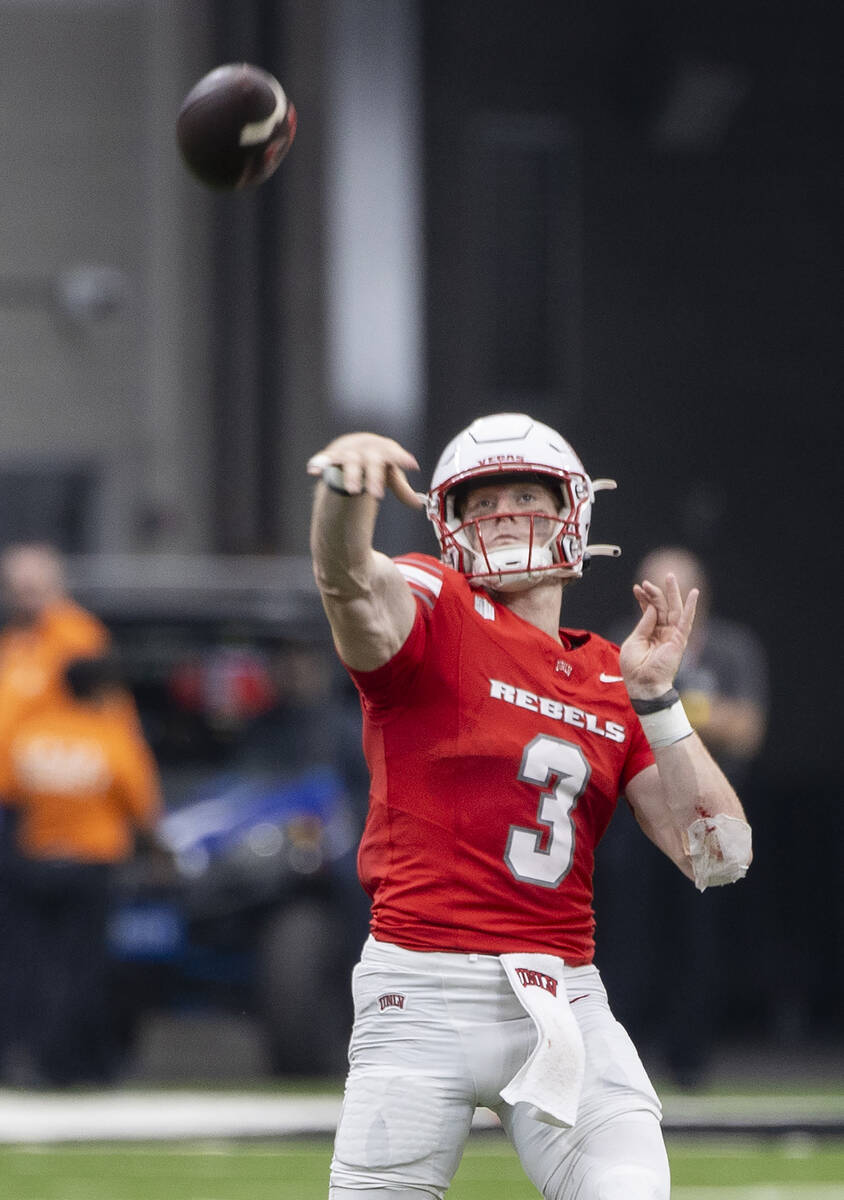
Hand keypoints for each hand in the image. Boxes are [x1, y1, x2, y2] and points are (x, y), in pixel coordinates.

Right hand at [307, 432, 423, 509]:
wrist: (356, 445)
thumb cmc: (377, 462)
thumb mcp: (390, 474)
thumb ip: (401, 489)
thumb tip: (418, 505)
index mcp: (384, 449)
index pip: (393, 453)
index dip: (402, 458)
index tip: (412, 465)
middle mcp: (366, 447)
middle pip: (372, 461)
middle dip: (374, 478)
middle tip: (377, 495)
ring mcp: (348, 450)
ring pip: (350, 462)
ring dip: (351, 476)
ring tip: (353, 491)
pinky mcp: (331, 456)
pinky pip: (324, 460)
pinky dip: (319, 464)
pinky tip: (313, 471)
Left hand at [619, 573, 697, 699]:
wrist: (643, 685)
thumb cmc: (635, 668)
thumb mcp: (634, 641)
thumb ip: (644, 624)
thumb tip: (650, 607)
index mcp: (650, 633)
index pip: (649, 610)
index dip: (644, 598)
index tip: (637, 588)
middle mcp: (663, 633)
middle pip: (662, 607)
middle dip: (656, 592)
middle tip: (649, 580)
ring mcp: (672, 636)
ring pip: (674, 610)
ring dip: (672, 593)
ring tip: (670, 577)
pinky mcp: (679, 640)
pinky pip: (686, 621)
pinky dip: (691, 607)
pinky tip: (693, 594)